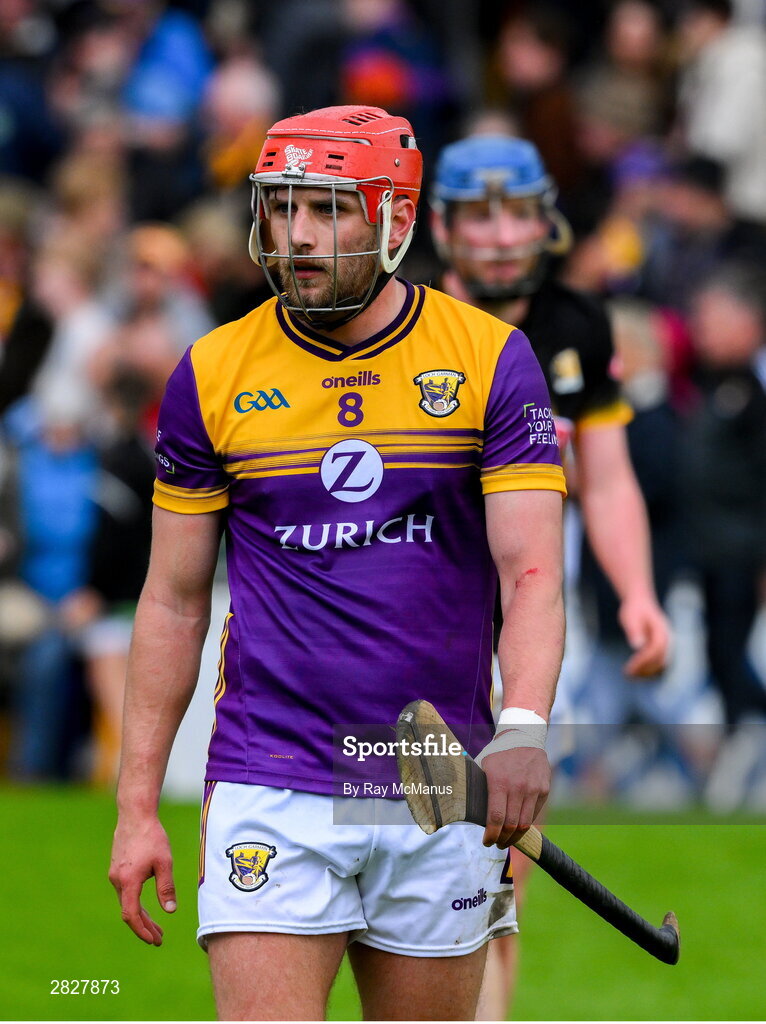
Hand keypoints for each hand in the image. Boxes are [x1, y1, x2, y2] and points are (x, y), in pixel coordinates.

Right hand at [109, 815, 176, 945]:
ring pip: (127, 902)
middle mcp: (117, 880)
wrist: (135, 815)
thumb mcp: (164, 863)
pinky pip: (125, 893)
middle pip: (129, 911)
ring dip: (141, 915)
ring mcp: (115, 874)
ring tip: (156, 926)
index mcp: (128, 881)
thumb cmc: (152, 837)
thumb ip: (166, 888)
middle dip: (144, 927)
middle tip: (158, 939)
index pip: (131, 915)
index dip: (142, 930)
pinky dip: (136, 903)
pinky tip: (146, 906)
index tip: (154, 940)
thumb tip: (171, 911)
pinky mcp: (117, 869)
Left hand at [481, 745, 550, 848]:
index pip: (496, 817)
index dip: (491, 834)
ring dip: (514, 837)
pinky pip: (534, 814)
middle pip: (511, 824)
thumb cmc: (499, 754)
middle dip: (502, 839)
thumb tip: (468, 810)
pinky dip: (525, 824)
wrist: (524, 736)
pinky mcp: (544, 790)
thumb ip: (479, 788)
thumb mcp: (483, 765)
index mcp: (499, 781)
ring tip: (506, 840)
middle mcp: (518, 786)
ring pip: (524, 823)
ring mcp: (533, 788)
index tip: (486, 842)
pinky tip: (517, 828)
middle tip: (496, 844)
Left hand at [619, 592, 669, 677]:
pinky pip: (657, 663)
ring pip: (660, 664)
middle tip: (628, 675)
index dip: (643, 661)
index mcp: (661, 630)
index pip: (655, 650)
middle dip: (645, 669)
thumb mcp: (630, 617)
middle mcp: (667, 638)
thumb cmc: (634, 610)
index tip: (629, 668)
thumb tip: (638, 646)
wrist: (640, 603)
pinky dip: (648, 670)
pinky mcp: (661, 648)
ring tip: (630, 676)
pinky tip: (636, 673)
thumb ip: (634, 631)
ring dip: (647, 672)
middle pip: (660, 659)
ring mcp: (666, 644)